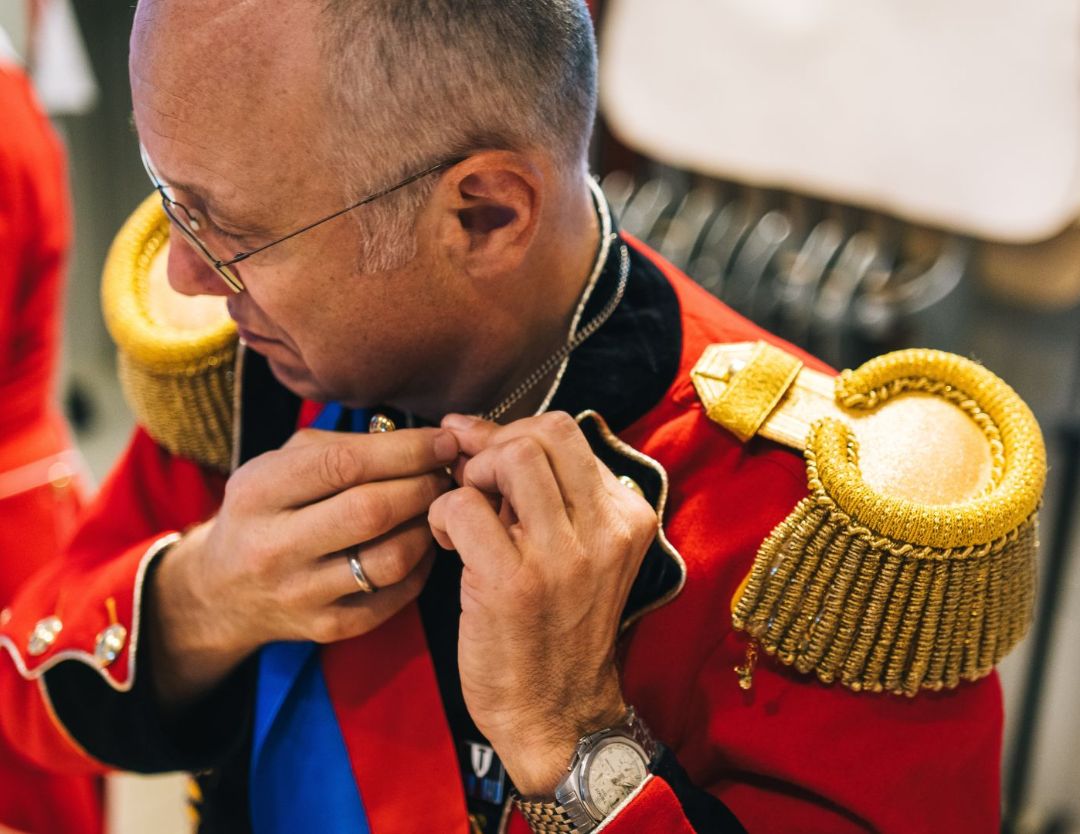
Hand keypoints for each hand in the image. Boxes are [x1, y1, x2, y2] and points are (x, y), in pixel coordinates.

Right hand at [150, 426, 458, 706]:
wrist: (223, 589)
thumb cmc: (268, 507)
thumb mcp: (282, 463)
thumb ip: (343, 444)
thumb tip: (420, 440)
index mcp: (258, 491)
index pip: (343, 464)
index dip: (405, 451)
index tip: (444, 442)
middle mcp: (272, 546)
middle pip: (371, 512)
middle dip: (424, 487)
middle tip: (447, 474)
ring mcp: (300, 593)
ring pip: (390, 560)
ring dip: (428, 527)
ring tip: (439, 508)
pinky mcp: (327, 627)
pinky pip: (394, 596)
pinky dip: (422, 565)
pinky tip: (425, 542)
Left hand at [428, 412, 657, 795]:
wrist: (556, 714)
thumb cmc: (557, 627)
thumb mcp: (578, 552)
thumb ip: (547, 492)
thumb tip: (472, 429)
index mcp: (627, 516)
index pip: (569, 431)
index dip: (513, 433)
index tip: (483, 455)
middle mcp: (606, 529)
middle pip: (547, 432)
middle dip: (496, 445)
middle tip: (475, 483)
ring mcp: (563, 556)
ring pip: (513, 457)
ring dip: (473, 475)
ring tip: (465, 513)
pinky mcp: (515, 583)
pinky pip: (465, 505)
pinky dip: (443, 514)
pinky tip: (447, 543)